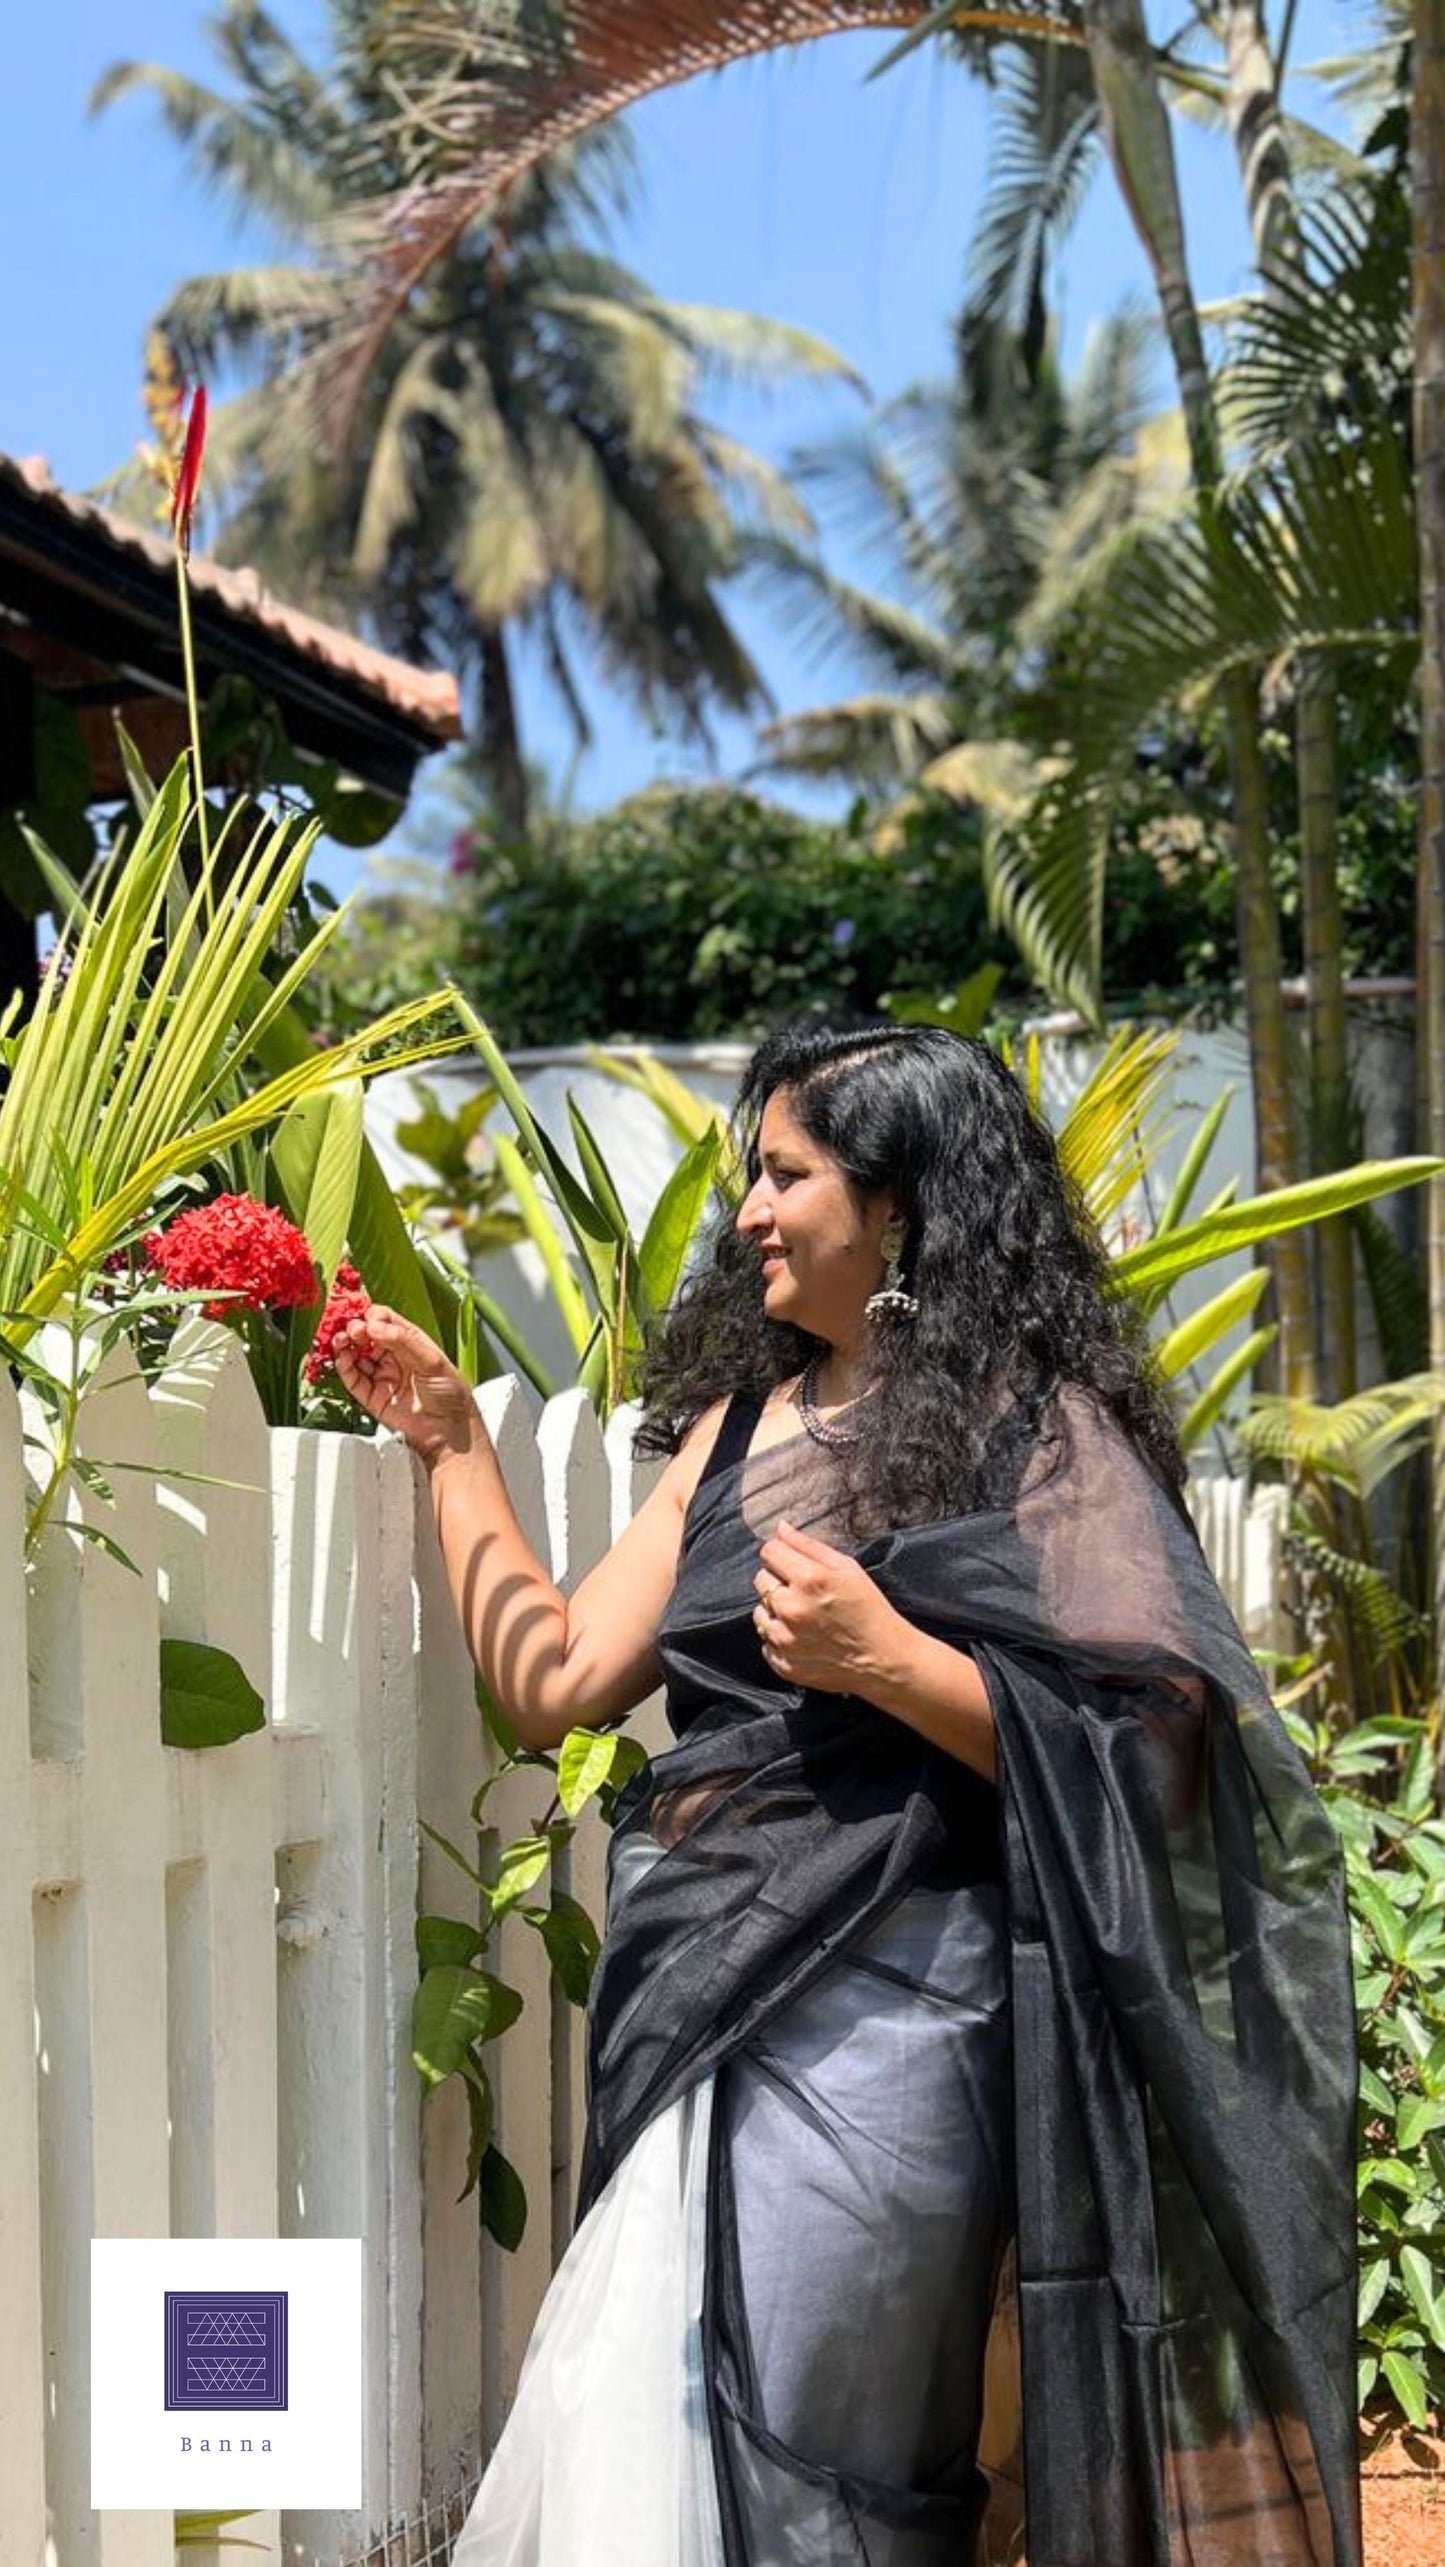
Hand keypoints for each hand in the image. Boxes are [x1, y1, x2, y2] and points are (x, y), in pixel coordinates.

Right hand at [332, 1305, 480, 1466]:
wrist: (449, 1432)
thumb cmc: (452, 1396)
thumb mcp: (432, 1361)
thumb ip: (404, 1340)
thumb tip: (376, 1325)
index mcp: (411, 1343)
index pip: (386, 1321)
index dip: (373, 1317)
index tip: (365, 1316)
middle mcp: (395, 1357)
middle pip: (367, 1336)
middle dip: (356, 1328)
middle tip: (352, 1328)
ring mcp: (382, 1376)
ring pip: (356, 1355)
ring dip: (345, 1345)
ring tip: (342, 1339)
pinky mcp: (372, 1396)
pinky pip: (352, 1378)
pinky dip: (344, 1366)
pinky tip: (343, 1356)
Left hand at [751, 1519, 902, 1696]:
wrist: (882, 1659)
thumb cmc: (868, 1608)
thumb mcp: (847, 1568)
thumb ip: (808, 1545)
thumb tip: (780, 1528)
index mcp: (807, 1579)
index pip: (769, 1552)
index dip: (781, 1554)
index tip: (794, 1564)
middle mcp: (790, 1609)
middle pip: (760, 1580)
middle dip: (778, 1581)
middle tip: (805, 1593)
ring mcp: (785, 1639)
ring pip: (759, 1612)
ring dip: (776, 1611)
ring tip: (806, 1618)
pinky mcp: (783, 1664)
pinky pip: (766, 1642)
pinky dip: (780, 1638)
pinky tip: (805, 1638)